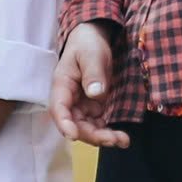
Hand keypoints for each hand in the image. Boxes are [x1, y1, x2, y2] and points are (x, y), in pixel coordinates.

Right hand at [50, 23, 130, 148]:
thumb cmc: (88, 45)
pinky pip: (100, 125)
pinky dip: (109, 132)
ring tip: (123, 141)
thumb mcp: (91, 54)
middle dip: (92, 136)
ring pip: (88, 128)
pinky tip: (123, 138)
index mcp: (62, 86)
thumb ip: (92, 73)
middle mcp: (70, 101)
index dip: (64, 124)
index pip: (58, 108)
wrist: (94, 41)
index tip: (73, 136)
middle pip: (75, 124)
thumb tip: (95, 93)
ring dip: (103, 138)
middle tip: (114, 139)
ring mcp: (83, 106)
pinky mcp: (95, 108)